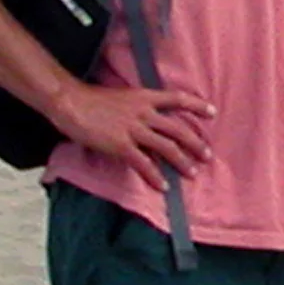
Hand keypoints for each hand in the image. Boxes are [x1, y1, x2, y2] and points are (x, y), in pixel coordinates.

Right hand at [51, 82, 216, 176]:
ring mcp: (133, 129)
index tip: (213, 112)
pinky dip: (155, 177)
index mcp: (144, 97)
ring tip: (193, 173)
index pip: (177, 99)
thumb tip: (150, 126)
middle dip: (195, 144)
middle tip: (207, 155)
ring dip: (182, 162)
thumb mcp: (122, 98)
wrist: (70, 103)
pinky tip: (163, 186)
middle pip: (178, 129)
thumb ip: (138, 109)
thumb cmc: (91, 100)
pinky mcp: (121, 145)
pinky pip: (144, 164)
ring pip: (167, 148)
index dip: (197, 105)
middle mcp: (144, 113)